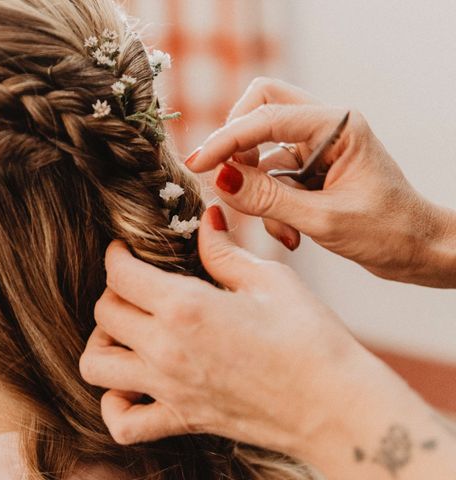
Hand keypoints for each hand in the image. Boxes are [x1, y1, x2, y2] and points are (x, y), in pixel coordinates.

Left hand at [81, 206, 382, 457]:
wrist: (336, 407)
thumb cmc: (311, 339)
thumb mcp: (270, 280)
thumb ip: (224, 251)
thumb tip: (206, 220)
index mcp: (185, 306)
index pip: (119, 274)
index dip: (116, 254)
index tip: (126, 250)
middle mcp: (166, 349)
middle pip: (103, 313)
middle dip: (113, 291)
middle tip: (137, 285)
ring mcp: (169, 389)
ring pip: (95, 365)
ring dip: (102, 342)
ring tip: (128, 332)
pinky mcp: (181, 420)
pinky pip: (123, 422)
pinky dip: (114, 403)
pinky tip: (133, 385)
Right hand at [185, 77, 455, 286]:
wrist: (419, 251)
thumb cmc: (389, 232)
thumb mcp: (324, 219)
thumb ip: (268, 199)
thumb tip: (220, 180)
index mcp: (338, 125)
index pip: (266, 115)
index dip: (227, 139)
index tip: (198, 164)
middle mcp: (325, 127)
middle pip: (260, 107)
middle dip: (236, 142)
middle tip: (224, 179)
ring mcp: (316, 147)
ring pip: (261, 148)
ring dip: (256, 188)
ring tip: (278, 228)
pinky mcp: (310, 170)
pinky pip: (270, 177)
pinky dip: (269, 206)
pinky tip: (289, 235)